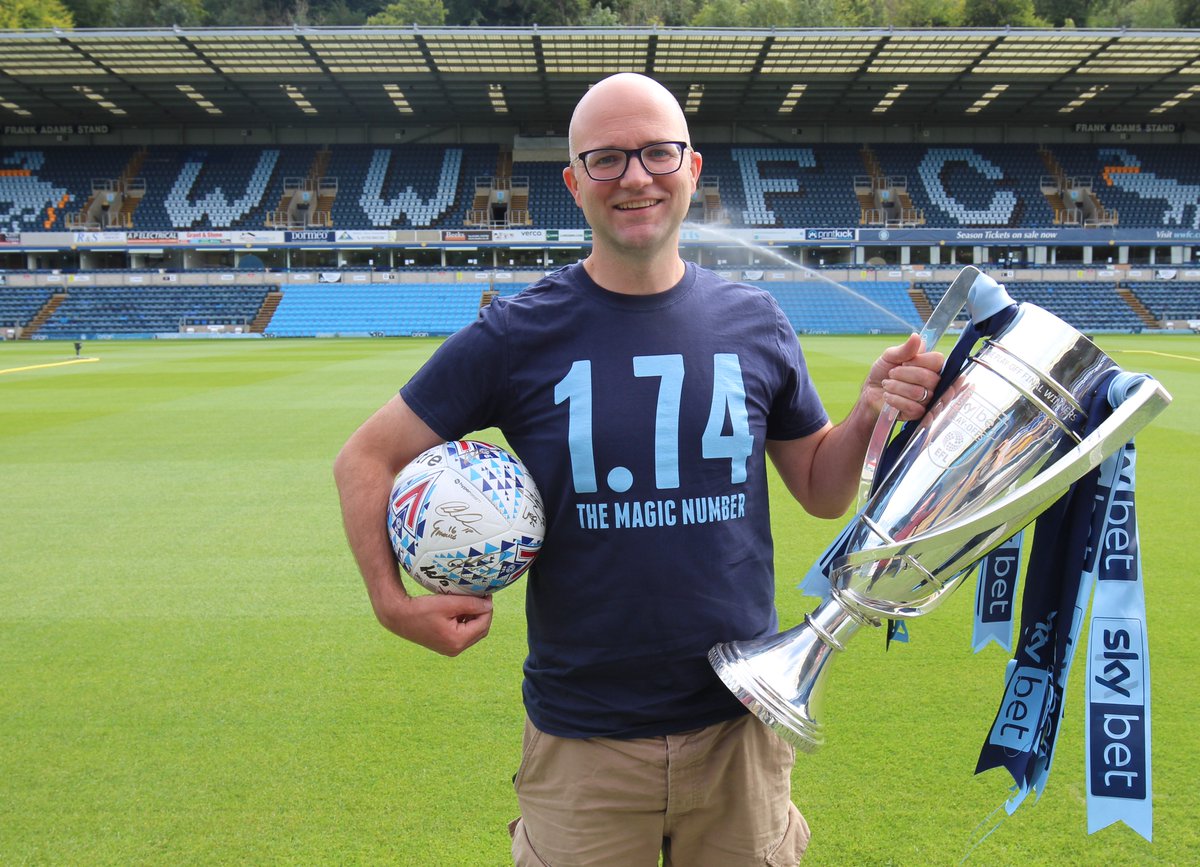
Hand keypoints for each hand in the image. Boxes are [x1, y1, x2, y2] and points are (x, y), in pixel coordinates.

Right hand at [378, 590, 494, 656]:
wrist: (398, 616)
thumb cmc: (421, 609)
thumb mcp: (448, 603)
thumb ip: (471, 604)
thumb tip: (489, 605)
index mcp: (457, 641)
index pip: (483, 624)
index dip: (487, 608)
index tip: (486, 594)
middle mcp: (455, 649)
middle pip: (480, 630)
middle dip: (483, 614)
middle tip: (481, 597)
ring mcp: (450, 649)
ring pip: (473, 633)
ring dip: (475, 618)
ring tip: (471, 601)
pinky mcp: (445, 645)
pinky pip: (463, 634)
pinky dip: (465, 622)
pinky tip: (460, 609)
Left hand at [865, 333, 944, 421]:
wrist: (870, 394)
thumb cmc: (883, 374)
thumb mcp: (890, 357)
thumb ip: (904, 349)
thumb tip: (916, 337)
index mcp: (931, 367)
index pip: (938, 361)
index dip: (919, 361)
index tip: (903, 362)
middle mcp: (934, 383)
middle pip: (930, 378)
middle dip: (905, 374)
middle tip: (891, 373)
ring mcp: (929, 400)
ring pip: (920, 393)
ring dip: (897, 387)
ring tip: (887, 385)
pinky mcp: (919, 414)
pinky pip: (914, 408)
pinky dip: (896, 400)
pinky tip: (888, 396)